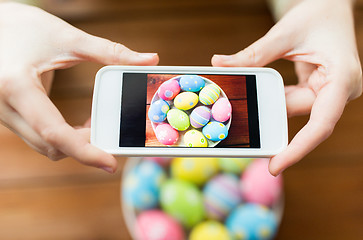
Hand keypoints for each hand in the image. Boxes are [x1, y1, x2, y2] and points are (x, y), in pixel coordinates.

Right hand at [0, 2, 158, 172]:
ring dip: (73, 142)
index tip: (111, 163)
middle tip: (112, 134)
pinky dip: (62, 136)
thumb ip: (111, 52)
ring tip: (97, 123)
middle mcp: (5, 107)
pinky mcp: (10, 114)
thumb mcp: (69, 38)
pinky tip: (79, 123)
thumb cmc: (26, 26)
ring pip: (43, 145)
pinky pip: (39, 136)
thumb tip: (150, 59)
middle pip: (50, 146)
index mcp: (17, 87)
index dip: (85, 152)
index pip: (55, 133)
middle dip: (84, 146)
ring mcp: (4, 113)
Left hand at [212, 0, 361, 174]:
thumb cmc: (318, 13)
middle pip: (303, 118)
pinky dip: (275, 99)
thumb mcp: (284, 34)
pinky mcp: (320, 88)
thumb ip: (254, 54)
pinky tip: (257, 98)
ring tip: (244, 111)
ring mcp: (331, 90)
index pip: (321, 124)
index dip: (298, 149)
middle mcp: (340, 90)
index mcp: (342, 79)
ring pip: (295, 109)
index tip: (275, 166)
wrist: (333, 4)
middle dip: (273, 123)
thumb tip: (220, 64)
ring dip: (271, 107)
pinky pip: (294, 100)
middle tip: (246, 140)